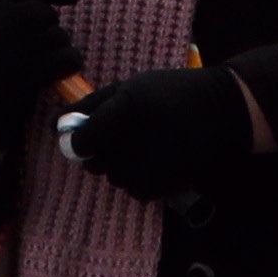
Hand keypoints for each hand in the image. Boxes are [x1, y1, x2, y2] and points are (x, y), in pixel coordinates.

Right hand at [0, 0, 82, 155]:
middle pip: (44, 13)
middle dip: (50, 27)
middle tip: (38, 44)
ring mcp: (8, 52)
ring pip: (58, 35)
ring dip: (58, 47)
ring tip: (40, 62)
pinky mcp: (28, 76)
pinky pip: (67, 57)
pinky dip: (70, 62)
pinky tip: (58, 72)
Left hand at [58, 64, 256, 205]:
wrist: (220, 110)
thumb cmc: (170, 92)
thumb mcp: (132, 86)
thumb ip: (92, 104)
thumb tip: (57, 124)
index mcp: (127, 107)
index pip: (84, 139)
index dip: (78, 141)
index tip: (84, 137)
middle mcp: (138, 138)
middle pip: (94, 163)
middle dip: (99, 153)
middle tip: (120, 136)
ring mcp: (152, 165)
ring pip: (113, 178)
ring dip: (119, 166)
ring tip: (142, 144)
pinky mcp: (166, 183)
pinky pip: (134, 191)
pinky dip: (138, 179)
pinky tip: (154, 159)